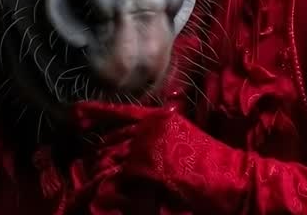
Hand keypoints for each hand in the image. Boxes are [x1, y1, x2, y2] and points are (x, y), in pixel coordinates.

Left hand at [70, 101, 230, 196]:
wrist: (232, 178)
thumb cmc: (211, 163)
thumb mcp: (182, 139)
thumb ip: (156, 138)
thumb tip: (130, 150)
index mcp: (159, 118)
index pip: (120, 113)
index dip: (94, 113)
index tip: (73, 114)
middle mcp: (150, 127)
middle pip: (111, 140)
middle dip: (98, 155)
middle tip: (88, 164)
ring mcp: (147, 146)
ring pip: (111, 157)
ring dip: (101, 173)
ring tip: (88, 184)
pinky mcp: (147, 167)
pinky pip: (120, 176)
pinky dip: (113, 186)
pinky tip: (103, 194)